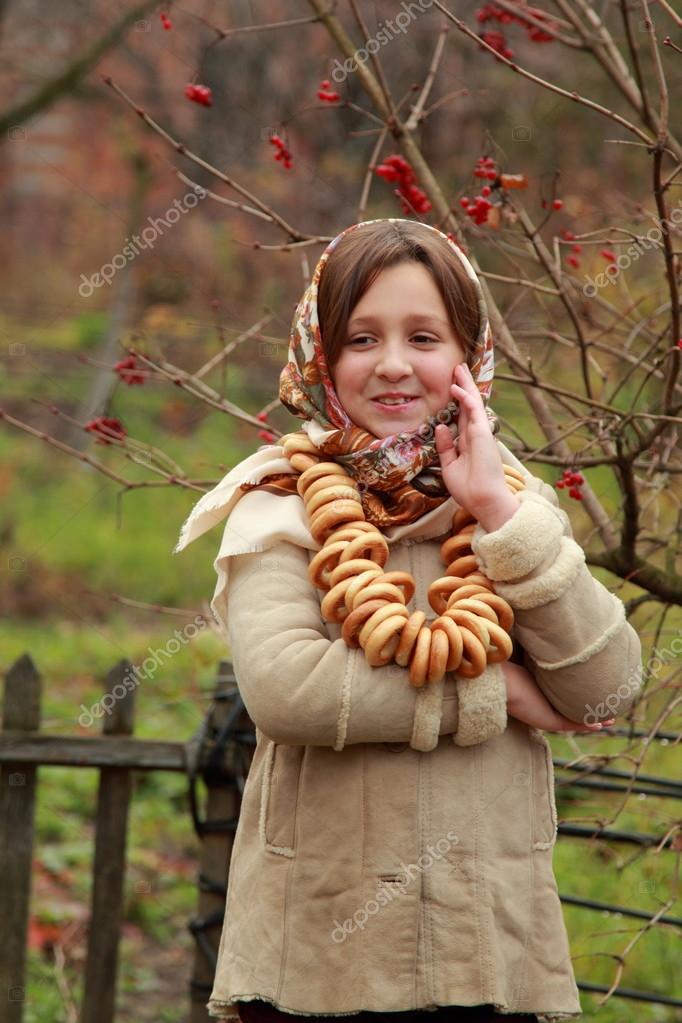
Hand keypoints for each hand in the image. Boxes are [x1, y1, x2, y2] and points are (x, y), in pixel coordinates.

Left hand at [435, 362, 510, 519]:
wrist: (482, 500)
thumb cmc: (468, 488)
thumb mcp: (449, 465)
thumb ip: (445, 446)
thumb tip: (440, 426)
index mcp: (469, 442)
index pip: (462, 416)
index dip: (458, 401)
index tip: (452, 387)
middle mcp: (476, 434)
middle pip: (468, 404)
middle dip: (463, 386)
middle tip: (457, 370)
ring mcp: (480, 432)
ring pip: (473, 402)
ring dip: (466, 384)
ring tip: (459, 368)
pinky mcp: (483, 432)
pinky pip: (473, 409)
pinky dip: (464, 397)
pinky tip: (455, 387)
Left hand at [502, 661, 615, 732]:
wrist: (506, 683)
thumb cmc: (516, 671)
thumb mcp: (538, 664)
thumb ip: (549, 660)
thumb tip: (557, 644)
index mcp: (543, 694)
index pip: (566, 697)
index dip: (581, 696)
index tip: (596, 690)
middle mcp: (547, 706)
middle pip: (574, 711)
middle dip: (591, 711)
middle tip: (609, 710)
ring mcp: (548, 716)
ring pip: (577, 720)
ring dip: (594, 719)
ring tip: (611, 719)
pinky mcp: (550, 722)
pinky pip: (573, 725)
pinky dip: (587, 724)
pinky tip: (601, 723)